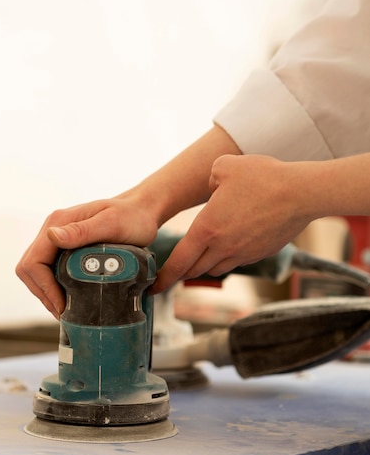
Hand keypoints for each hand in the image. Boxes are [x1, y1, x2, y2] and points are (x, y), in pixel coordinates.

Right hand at [15, 196, 158, 317]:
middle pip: (29, 269)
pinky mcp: (66, 247)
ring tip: (67, 310)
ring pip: (37, 272)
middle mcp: (54, 229)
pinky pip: (50, 270)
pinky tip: (70, 298)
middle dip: (43, 294)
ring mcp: (58, 238)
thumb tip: (52, 236)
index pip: (33, 262)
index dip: (44, 288)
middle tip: (63, 313)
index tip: (63, 305)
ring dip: (47, 293)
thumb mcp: (111, 224)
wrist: (142, 212)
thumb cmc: (132, 216)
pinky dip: (55, 287)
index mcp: (58, 222)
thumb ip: (82, 231)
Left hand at [152, 154, 313, 292]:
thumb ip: (209, 178)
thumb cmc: (262, 177)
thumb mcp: (224, 167)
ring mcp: (244, 252)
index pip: (179, 261)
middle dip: (181, 273)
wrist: (301, 193)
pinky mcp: (261, 252)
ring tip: (198, 259)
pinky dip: (226, 258)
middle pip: (195, 269)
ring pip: (216, 268)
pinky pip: (237, 261)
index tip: (153, 288)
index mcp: (207, 229)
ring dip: (204, 266)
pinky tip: (228, 246)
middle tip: (172, 273)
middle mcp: (223, 246)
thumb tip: (212, 188)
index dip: (164, 277)